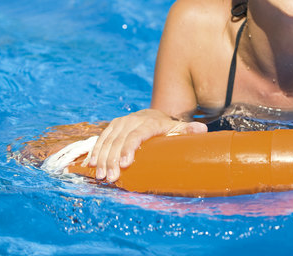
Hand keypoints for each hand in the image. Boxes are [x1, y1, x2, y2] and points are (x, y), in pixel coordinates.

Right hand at [87, 108, 206, 182]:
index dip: (129, 148)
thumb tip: (203, 130)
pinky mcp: (112, 127)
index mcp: (149, 122)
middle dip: (112, 160)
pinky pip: (100, 139)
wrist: (155, 114)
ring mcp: (121, 123)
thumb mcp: (178, 127)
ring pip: (108, 140)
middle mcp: (132, 121)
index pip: (136, 135)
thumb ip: (188, 130)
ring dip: (101, 158)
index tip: (124, 164)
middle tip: (110, 178)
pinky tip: (89, 165)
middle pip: (119, 140)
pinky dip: (94, 152)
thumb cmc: (168, 127)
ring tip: (100, 176)